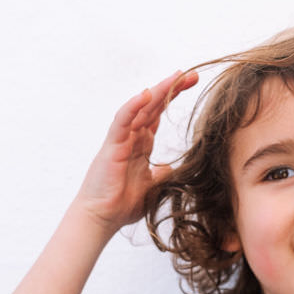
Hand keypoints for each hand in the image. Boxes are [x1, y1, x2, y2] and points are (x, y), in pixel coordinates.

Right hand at [76, 70, 198, 230]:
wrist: (102, 219)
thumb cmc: (122, 204)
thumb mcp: (153, 186)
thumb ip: (162, 173)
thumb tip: (172, 167)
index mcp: (140, 145)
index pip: (157, 115)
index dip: (172, 99)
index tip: (191, 85)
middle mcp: (131, 138)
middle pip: (152, 106)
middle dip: (171, 89)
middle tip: (190, 74)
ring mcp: (121, 140)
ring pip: (139, 109)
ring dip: (157, 91)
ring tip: (175, 77)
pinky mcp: (112, 147)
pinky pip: (122, 121)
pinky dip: (133, 106)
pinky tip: (146, 94)